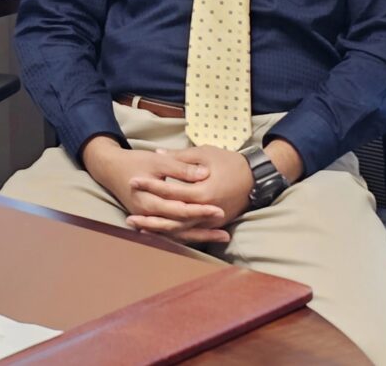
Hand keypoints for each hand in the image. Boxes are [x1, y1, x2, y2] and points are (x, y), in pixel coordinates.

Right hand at [81, 137, 229, 243]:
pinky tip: (205, 236)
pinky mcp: (151, 220)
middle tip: (226, 232)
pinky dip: (188, 234)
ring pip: (178, 233)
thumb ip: (181, 168)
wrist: (110, 168)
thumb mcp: (158, 160)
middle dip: (204, 229)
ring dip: (200, 236)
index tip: (219, 209)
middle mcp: (149, 215)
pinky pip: (172, 232)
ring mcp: (149, 220)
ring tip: (223, 237)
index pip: (180, 210)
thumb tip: (205, 173)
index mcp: (150, 201)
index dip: (200, 211)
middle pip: (181, 227)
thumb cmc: (135, 162)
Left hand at [126, 145, 251, 237]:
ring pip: (181, 230)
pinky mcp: (213, 225)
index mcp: (203, 192)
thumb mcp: (205, 154)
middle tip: (129, 218)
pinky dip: (174, 234)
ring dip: (159, 230)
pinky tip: (159, 233)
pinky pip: (191, 232)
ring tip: (139, 229)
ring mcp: (210, 221)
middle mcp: (206, 211)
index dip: (150, 185)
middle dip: (150, 218)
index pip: (171, 191)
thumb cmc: (230, 162)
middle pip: (173, 218)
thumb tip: (158, 152)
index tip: (133, 180)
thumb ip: (180, 157)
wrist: (256, 178)